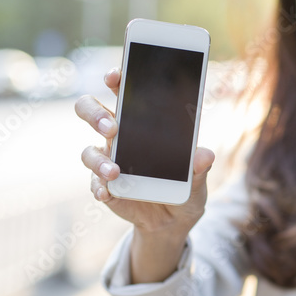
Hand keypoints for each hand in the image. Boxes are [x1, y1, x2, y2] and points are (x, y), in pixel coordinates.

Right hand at [75, 67, 214, 236]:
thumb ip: (199, 166)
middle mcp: (117, 138)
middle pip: (90, 112)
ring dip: (99, 160)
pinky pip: (95, 184)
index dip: (115, 80)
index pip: (122, 92)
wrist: (173, 219)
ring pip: (89, 152)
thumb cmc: (183, 186)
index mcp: (139, 123)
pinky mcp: (104, 187)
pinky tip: (107, 193)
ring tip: (114, 171)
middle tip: (112, 127)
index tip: (115, 76)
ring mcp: (107, 161)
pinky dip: (99, 188)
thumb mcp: (197, 178)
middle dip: (95, 114)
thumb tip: (205, 154)